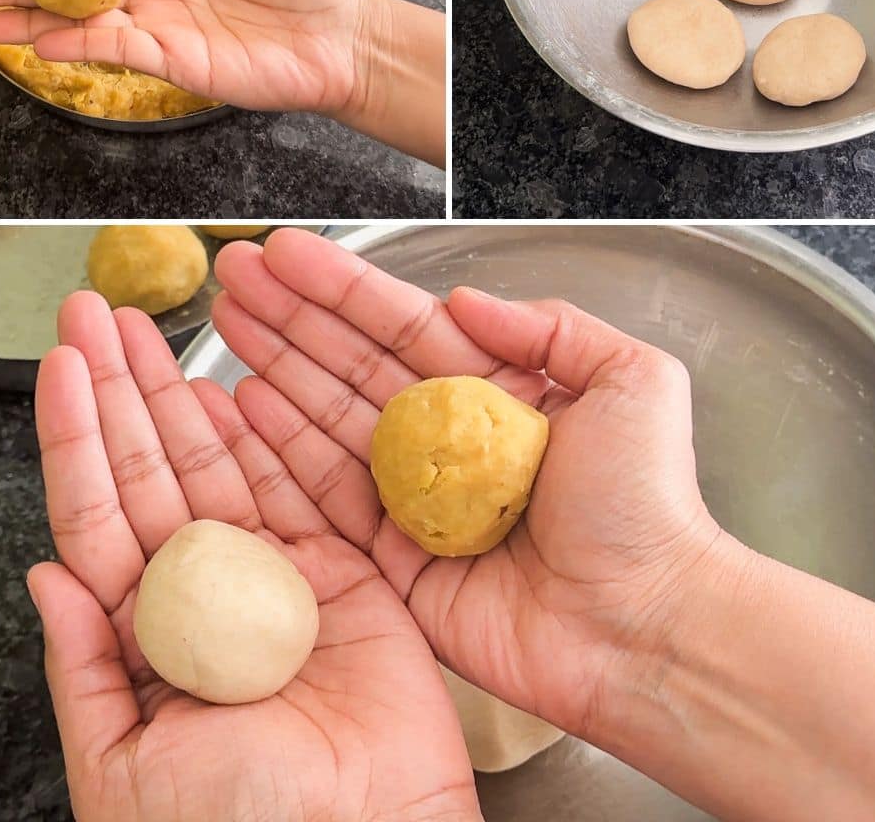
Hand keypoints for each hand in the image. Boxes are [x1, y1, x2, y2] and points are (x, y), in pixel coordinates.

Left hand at [31, 290, 478, 821]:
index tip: (61, 368)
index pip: (95, 512)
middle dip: (120, 388)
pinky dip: (265, 436)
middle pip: (148, 469)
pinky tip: (229, 389)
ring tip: (148, 329)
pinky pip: (296, 486)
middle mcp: (200, 594)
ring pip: (214, 462)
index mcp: (141, 637)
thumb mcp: (121, 768)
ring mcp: (269, 577)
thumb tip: (44, 576)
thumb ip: (83, 668)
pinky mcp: (338, 570)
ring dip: (180, 393)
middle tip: (96, 315)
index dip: (74, 435)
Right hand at [209, 230, 722, 739]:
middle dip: (292, 314)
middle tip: (237, 271)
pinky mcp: (390, 558)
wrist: (644, 624)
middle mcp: (447, 438)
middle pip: (351, 362)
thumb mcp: (633, 380)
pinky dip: (278, 449)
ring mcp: (413, 497)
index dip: (342, 286)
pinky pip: (322, 495)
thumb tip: (466, 299)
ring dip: (273, 366)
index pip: (403, 323)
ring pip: (326, 417)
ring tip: (226, 318)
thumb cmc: (648, 506)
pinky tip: (242, 401)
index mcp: (496, 391)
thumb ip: (552, 326)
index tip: (289, 250)